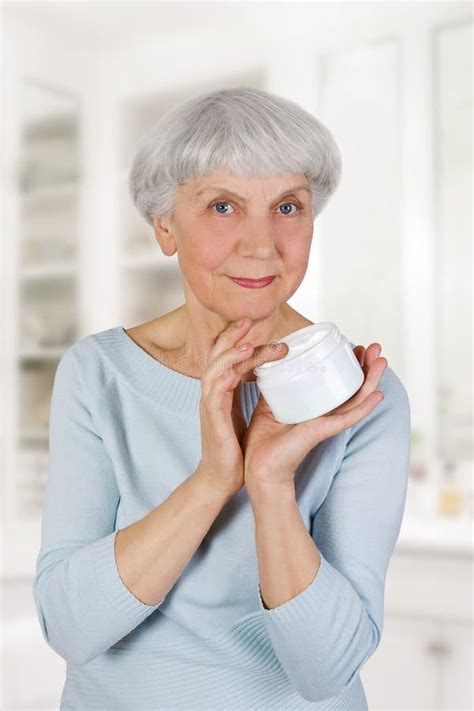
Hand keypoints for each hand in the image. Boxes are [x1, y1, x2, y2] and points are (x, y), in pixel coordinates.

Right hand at [195, 317, 288, 498]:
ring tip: (247, 345)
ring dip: (230, 356)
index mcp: (221, 390)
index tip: (251, 323)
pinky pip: (213, 396)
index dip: (235, 337)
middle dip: (231, 336)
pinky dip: (222, 381)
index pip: (225, 355)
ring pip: (214, 371)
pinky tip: (233, 372)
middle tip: (249, 320)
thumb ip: (249, 394)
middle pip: (217, 355)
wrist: (220, 476)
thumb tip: (271, 378)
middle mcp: (212, 393)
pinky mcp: (211, 420)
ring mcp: (209, 406)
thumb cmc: (233, 447)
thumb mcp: (241, 413)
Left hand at [242, 342, 387, 491]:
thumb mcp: (269, 402)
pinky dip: (364, 407)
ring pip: (357, 399)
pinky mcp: (322, 431)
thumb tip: (272, 361)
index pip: (339, 382)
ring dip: (372, 379)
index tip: (357, 346)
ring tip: (382, 360)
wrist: (257, 463)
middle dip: (367, 366)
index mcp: (316, 406)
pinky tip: (378, 395)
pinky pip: (348, 418)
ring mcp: (326, 422)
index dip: (350, 364)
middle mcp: (326, 414)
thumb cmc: (264, 437)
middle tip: (376, 348)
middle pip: (354, 387)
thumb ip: (274, 384)